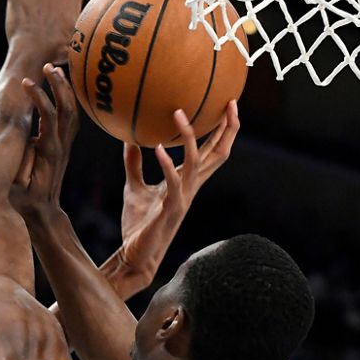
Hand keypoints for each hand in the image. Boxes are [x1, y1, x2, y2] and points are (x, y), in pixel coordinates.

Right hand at [11, 63, 79, 220]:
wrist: (43, 212)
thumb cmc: (24, 199)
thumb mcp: (16, 182)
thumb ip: (17, 162)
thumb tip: (15, 140)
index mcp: (48, 151)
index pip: (48, 117)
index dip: (39, 97)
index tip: (26, 82)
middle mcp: (60, 145)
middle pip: (67, 108)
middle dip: (59, 84)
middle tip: (48, 66)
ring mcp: (65, 145)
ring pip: (73, 111)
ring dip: (66, 88)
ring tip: (56, 69)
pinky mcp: (65, 146)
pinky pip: (72, 118)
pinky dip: (69, 99)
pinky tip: (62, 88)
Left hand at [120, 101, 240, 276]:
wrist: (135, 255)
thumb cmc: (138, 225)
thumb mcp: (134, 188)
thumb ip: (134, 165)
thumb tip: (127, 139)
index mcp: (188, 182)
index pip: (212, 152)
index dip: (224, 130)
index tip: (228, 105)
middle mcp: (192, 187)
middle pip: (219, 154)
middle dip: (228, 129)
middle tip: (231, 103)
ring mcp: (184, 198)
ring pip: (196, 163)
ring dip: (188, 137)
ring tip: (178, 113)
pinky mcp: (171, 209)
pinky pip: (173, 183)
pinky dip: (166, 165)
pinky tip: (157, 148)